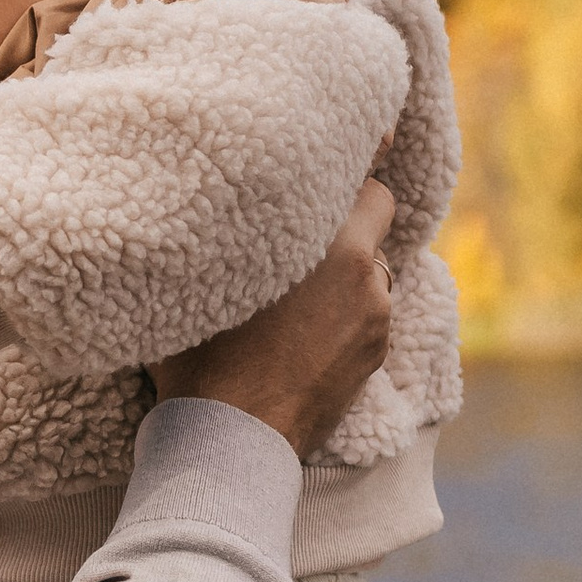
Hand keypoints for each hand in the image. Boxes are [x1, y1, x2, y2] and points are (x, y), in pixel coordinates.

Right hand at [153, 181, 395, 459]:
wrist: (231, 440)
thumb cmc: (204, 355)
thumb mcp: (206, 276)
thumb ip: (231, 231)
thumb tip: (218, 200)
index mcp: (331, 244)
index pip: (370, 183)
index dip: (365, 161)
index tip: (369, 141)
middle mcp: (366, 276)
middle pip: (377, 220)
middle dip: (349, 220)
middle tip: (308, 227)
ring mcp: (376, 320)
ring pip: (372, 271)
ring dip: (347, 271)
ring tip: (299, 290)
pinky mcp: (374, 357)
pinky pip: (368, 313)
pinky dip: (346, 312)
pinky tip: (303, 331)